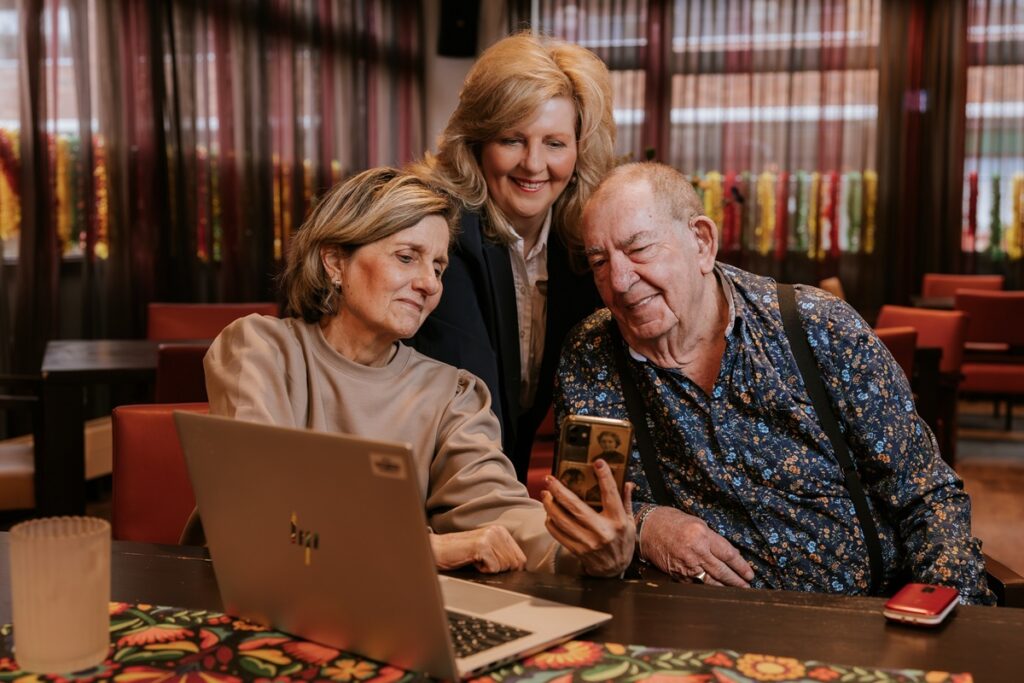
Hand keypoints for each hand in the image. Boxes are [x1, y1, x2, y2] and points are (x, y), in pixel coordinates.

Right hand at [429, 526, 526, 573]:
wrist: (440, 549)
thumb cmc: (462, 552)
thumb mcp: (487, 549)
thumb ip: (503, 554)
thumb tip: (520, 569)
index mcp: (502, 531)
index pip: (521, 558)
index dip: (510, 569)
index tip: (495, 566)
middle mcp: (498, 531)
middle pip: (515, 564)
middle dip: (499, 569)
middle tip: (483, 562)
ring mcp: (490, 537)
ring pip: (504, 567)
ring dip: (490, 569)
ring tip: (477, 560)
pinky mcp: (482, 546)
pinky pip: (493, 568)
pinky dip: (483, 570)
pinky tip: (473, 561)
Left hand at [542, 459, 635, 576]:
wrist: (615, 571)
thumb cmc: (623, 542)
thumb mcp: (630, 522)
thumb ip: (626, 501)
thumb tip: (628, 482)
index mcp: (618, 521)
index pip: (610, 494)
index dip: (604, 477)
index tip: (597, 463)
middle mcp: (602, 531)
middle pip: (575, 507)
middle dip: (559, 491)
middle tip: (549, 479)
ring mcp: (588, 542)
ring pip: (562, 520)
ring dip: (550, 505)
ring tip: (545, 494)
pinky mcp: (577, 550)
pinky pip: (558, 534)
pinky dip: (551, 522)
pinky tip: (549, 513)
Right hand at [639, 506, 753, 586]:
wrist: (647, 529)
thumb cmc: (672, 522)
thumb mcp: (697, 524)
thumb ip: (713, 540)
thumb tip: (730, 556)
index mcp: (702, 535)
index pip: (728, 554)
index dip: (741, 566)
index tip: (749, 573)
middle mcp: (696, 551)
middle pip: (722, 571)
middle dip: (737, 580)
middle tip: (747, 586)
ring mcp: (686, 564)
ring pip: (711, 581)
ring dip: (726, 587)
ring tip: (737, 591)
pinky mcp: (678, 574)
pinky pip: (697, 584)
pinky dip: (709, 589)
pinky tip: (717, 590)